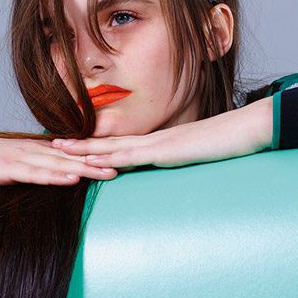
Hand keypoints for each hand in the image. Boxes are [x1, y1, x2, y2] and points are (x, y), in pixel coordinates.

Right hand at [0, 133, 118, 186]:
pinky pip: (36, 174)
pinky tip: (72, 178)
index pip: (70, 152)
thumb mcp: (10, 164)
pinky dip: (55, 176)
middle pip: (72, 156)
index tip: (120, 158)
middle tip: (127, 165)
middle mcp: (31, 150)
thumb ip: (31, 168)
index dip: (96, 155)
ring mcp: (19, 159)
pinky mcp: (7, 169)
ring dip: (85, 168)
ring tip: (109, 172)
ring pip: (59, 164)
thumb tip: (51, 174)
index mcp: (34, 149)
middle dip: (100, 161)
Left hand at [51, 98, 273, 170]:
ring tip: (58, 149)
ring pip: (112, 146)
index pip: (120, 143)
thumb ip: (181, 160)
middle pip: (108, 141)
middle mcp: (152, 139)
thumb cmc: (227, 143)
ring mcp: (156, 143)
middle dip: (79, 144)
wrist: (246, 129)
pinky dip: (109, 158)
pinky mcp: (164, 150)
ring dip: (84, 149)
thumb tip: (171, 168)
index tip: (72, 145)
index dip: (94, 144)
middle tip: (51, 143)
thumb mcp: (197, 156)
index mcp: (158, 142)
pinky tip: (92, 161)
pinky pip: (131, 155)